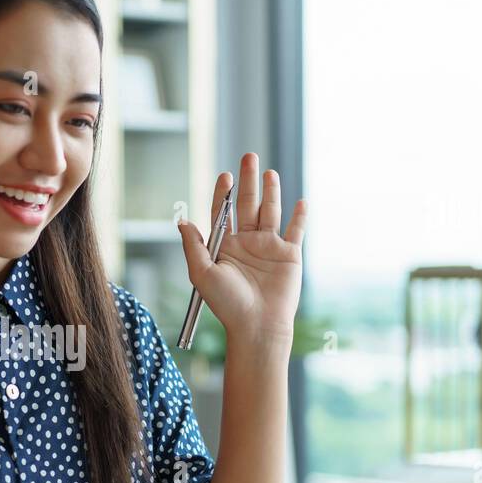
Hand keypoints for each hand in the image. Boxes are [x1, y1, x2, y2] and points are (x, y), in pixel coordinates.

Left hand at [176, 152, 306, 343]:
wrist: (256, 326)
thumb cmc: (226, 304)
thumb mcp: (201, 273)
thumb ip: (193, 245)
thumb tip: (182, 220)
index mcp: (226, 246)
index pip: (223, 212)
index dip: (223, 193)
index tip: (224, 176)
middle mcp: (247, 243)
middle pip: (247, 205)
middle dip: (247, 181)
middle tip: (247, 157)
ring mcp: (269, 248)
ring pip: (271, 212)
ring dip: (271, 191)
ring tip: (268, 172)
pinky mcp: (289, 256)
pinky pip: (296, 231)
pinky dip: (299, 216)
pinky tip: (300, 201)